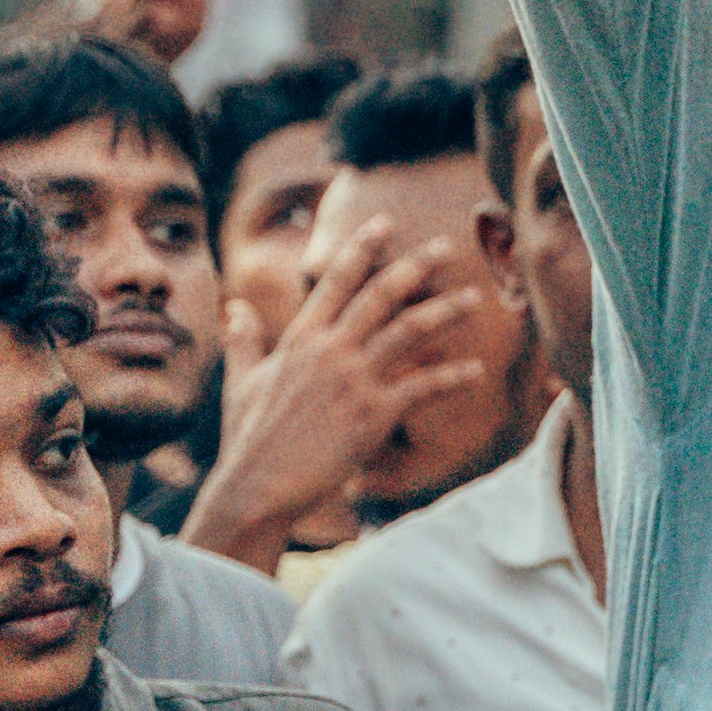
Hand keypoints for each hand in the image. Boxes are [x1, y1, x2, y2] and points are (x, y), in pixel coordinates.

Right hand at [185, 218, 495, 566]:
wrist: (258, 488)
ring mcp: (354, 381)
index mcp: (300, 339)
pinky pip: (423, 387)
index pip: (336, 280)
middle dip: (416, 266)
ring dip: (445, 311)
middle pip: (381, 294)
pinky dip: (452, 377)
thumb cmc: (248, 438)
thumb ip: (244, 340)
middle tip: (446, 245)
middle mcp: (330, 350)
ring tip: (474, 297)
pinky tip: (476, 371)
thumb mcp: (241, 382)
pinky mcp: (374, 414)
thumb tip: (236, 307)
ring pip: (409, 331)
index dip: (362, 248)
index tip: (385, 222)